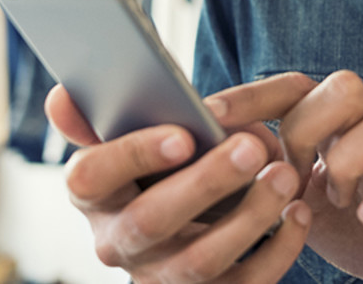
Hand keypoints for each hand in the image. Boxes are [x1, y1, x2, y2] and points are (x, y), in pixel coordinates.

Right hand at [46, 84, 310, 282]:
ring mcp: (161, 277)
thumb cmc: (162, 166)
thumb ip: (101, 115)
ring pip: (201, 259)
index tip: (182, 134)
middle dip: (205, 183)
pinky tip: (299, 214)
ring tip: (286, 176)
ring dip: (249, 217)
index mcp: (92, 195)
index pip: (90, 177)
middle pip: (151, 219)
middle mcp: (118, 243)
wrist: (192, 222)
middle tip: (252, 148)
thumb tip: (63, 96)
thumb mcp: (131, 139)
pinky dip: (278, 251)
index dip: (133, 156)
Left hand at [205, 71, 362, 283]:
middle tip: (292, 175)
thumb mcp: (290, 197)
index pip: (296, 86)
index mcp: (335, 127)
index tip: (211, 116)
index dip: (255, 95)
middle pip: (346, 86)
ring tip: (336, 202)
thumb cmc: (346, 229)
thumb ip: (259, 167)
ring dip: (347, 165)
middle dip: (307, 130)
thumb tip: (208, 139)